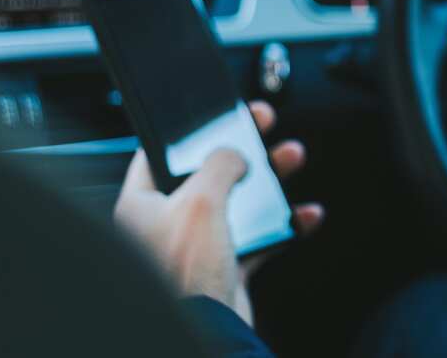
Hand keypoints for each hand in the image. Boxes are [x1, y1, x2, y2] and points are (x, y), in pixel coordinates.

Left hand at [113, 101, 323, 326]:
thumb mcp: (201, 200)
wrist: (210, 332)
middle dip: (241, 148)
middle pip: (207, 172)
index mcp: (142, 206)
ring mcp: (197, 246)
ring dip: (269, 180)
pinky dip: (285, 223)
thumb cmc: (187, 275)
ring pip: (238, 200)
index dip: (190, 132)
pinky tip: (304, 215)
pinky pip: (260, 236)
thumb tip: (233, 154)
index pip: (159, 154)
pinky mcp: (225, 267)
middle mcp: (166, 225)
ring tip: (291, 158)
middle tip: (262, 125)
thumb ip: (219, 164)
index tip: (216, 114)